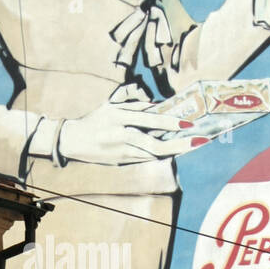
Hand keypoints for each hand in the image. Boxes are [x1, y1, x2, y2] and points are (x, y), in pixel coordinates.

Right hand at [58, 85, 197, 164]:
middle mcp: (120, 136)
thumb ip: (135, 106)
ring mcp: (120, 152)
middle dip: (179, 144)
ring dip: (174, 150)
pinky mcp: (120, 162)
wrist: (71, 141)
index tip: (187, 124)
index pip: (148, 120)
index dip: (169, 124)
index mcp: (118, 117)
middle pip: (154, 144)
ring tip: (192, 145)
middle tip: (198, 141)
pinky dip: (161, 155)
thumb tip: (160, 107)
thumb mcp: (112, 106)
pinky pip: (145, 158)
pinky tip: (175, 151)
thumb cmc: (95, 120)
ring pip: (152, 154)